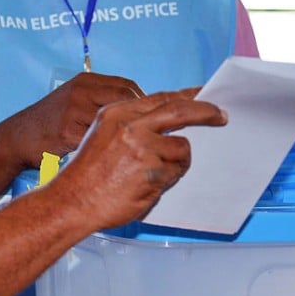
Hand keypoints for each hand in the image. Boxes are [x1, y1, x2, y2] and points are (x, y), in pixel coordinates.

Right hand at [12, 73, 143, 168]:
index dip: (144, 101)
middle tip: (148, 136)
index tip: (154, 117)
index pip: (127, 85)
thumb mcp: (74, 101)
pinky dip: (108, 150)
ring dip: (127, 135)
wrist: (17, 138)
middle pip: (126, 98)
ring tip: (133, 148)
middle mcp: (80, 90)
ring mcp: (74, 109)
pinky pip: (98, 142)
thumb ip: (100, 100)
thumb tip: (137, 109)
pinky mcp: (68, 131)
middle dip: (141, 117)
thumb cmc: (50, 124)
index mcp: (85, 81)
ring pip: (115, 121)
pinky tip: (113, 158)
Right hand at [49, 88, 226, 229]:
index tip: (203, 94)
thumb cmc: (87, 175)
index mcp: (117, 113)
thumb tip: (168, 125)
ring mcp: (143, 147)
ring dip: (176, 162)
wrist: (72, 201)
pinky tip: (145, 186)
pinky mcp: (153, 169)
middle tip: (221, 116)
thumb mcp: (103, 135)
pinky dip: (167, 180)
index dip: (186, 95)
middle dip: (205, 112)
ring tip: (150, 176)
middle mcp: (130, 125)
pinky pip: (176, 172)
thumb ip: (133, 125)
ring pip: (181, 148)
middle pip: (180, 111)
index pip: (160, 97)